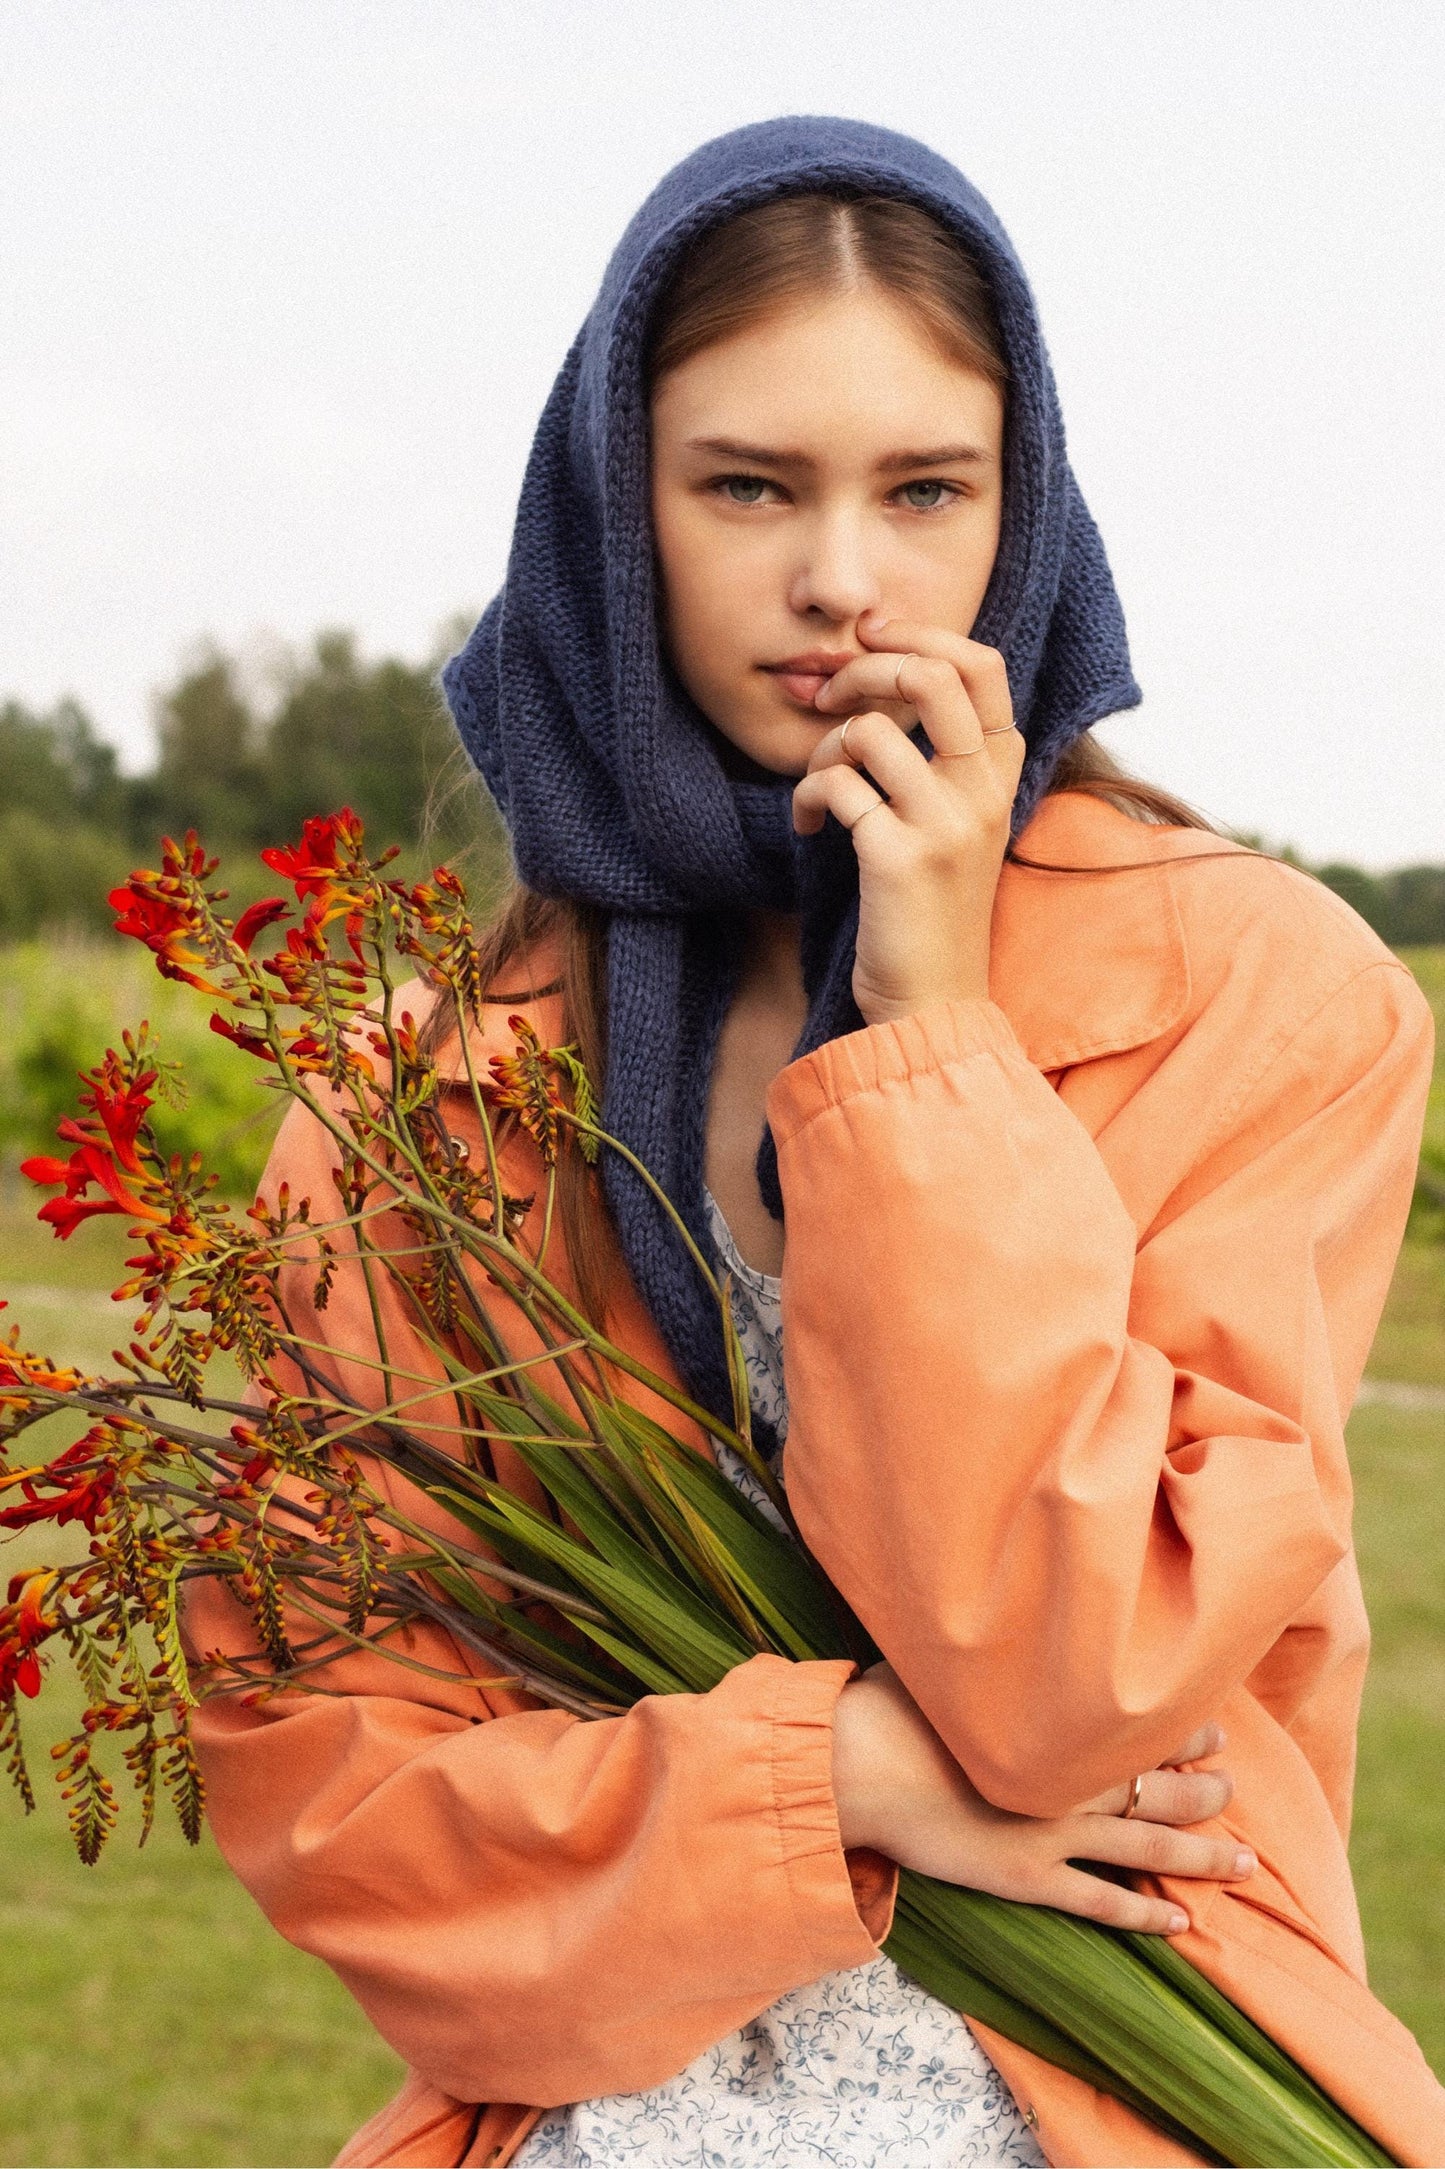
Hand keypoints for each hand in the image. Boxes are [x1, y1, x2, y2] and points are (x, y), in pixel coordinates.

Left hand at [794, 613, 1024, 1026]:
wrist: (933, 1002)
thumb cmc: (930, 911)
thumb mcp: (957, 825)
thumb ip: (942, 760)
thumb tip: (884, 675)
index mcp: (1002, 775)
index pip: (982, 665)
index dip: (921, 633)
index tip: (870, 637)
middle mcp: (984, 793)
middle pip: (930, 675)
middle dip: (864, 670)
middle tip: (831, 697)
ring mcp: (945, 825)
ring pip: (869, 731)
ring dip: (822, 751)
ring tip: (818, 790)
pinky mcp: (898, 857)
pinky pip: (835, 787)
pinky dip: (806, 798)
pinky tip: (809, 828)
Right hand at [831, 1662, 1250, 1935]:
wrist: (860, 1765)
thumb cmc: (897, 1704)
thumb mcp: (954, 1665)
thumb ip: (998, 1662)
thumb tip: (1013, 1626)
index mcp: (1056, 1727)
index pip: (1141, 1731)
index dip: (1184, 1732)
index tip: (1214, 1729)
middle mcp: (1069, 1781)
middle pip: (1160, 1789)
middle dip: (1205, 1792)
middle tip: (1234, 1790)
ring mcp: (1053, 1834)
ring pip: (1149, 1849)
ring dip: (1201, 1857)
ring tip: (1245, 1863)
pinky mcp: (1028, 1879)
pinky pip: (1102, 1904)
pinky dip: (1145, 1915)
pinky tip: (1182, 1922)